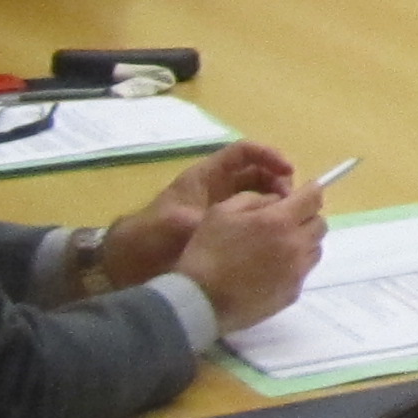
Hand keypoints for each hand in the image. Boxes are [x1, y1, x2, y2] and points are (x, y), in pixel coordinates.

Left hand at [96, 143, 298, 287]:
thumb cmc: (147, 236)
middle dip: (278, 183)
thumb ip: (205, 220)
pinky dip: (265, 225)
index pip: (244, 153)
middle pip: (258, 174)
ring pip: (258, 198)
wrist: (127, 264)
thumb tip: (236, 222)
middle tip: (290, 203)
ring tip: (285, 222)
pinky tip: (274, 238)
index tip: (288, 170)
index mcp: (206, 177)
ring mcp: (222, 211)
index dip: (268, 156)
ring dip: (274, 205)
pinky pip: (252, 222)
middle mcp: (218, 190)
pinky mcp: (224, 233)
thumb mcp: (174, 224)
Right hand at [168, 167, 327, 335]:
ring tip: (277, 246)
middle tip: (285, 221)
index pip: (314, 198)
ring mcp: (297, 273)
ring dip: (303, 241)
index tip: (303, 194)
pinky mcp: (293, 294)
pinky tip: (271, 269)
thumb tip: (278, 200)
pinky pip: (303, 272)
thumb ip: (254, 199)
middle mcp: (296, 246)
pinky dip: (295, 265)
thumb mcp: (222, 212)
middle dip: (306, 217)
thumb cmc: (207, 252)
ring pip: (315, 249)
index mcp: (279, 221)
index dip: (311, 192)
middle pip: (320, 224)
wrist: (200, 301)